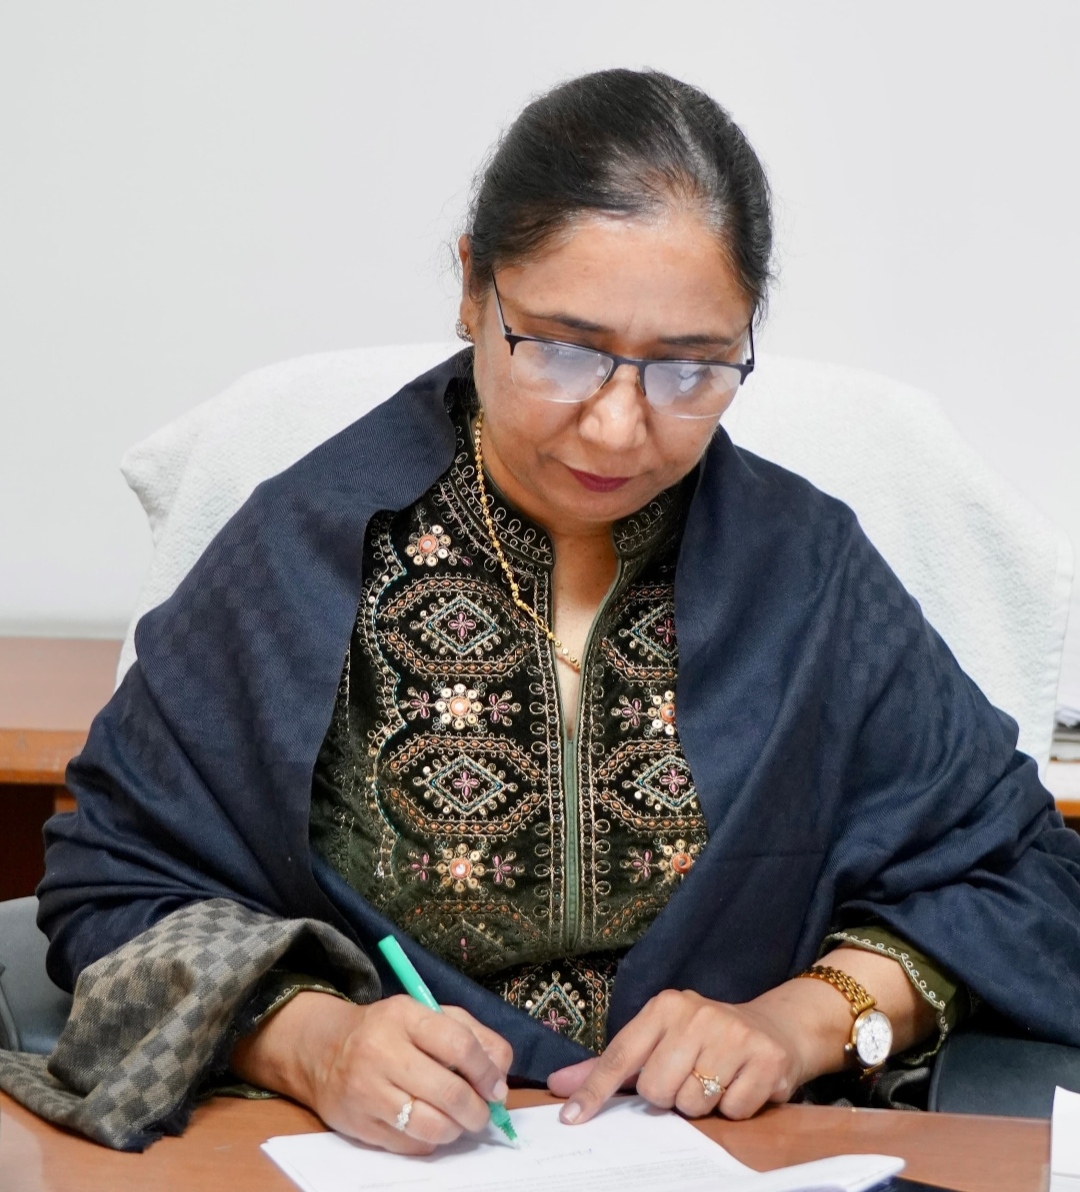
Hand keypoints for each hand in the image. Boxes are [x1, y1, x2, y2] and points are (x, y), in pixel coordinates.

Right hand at [231, 992, 512, 1154]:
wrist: (324, 1050)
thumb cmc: (389, 1030)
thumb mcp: (429, 1014)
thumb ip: (473, 1035)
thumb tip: (502, 1074)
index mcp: (405, 1016)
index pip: (459, 1045)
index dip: (487, 1071)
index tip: (497, 1087)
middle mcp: (383, 1051)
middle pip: (449, 1092)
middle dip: (477, 1110)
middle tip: (484, 1113)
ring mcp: (367, 1091)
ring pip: (431, 1125)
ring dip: (457, 1129)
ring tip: (459, 1121)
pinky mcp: (358, 1125)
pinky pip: (410, 1144)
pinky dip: (431, 1140)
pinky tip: (431, 1126)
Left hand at [547, 989, 809, 1123]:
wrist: (774, 1028)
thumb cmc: (704, 1040)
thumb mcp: (658, 1040)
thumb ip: (611, 1065)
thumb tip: (559, 1085)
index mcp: (665, 1006)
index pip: (621, 1055)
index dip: (595, 1090)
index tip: (571, 1118)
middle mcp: (697, 1013)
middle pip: (656, 1090)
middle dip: (669, 1097)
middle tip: (688, 1078)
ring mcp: (733, 1033)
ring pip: (694, 1104)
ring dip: (703, 1104)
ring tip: (717, 1079)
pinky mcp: (765, 1058)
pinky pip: (733, 1111)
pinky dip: (735, 1108)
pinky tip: (741, 1084)